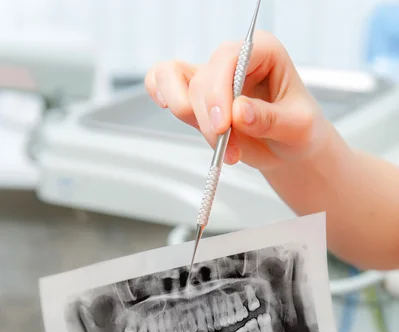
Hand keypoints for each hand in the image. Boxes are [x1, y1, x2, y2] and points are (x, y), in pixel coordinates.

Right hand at [145, 31, 328, 170]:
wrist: (289, 149)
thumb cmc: (299, 131)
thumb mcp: (297, 127)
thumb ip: (269, 119)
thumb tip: (239, 112)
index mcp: (263, 52)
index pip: (229, 58)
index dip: (220, 91)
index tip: (223, 126)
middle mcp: (234, 60)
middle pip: (203, 79)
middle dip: (210, 120)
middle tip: (229, 149)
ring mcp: (212, 78)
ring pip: (175, 79)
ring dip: (189, 117)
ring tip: (218, 145)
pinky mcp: (197, 97)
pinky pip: (162, 81)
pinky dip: (160, 94)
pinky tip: (167, 107)